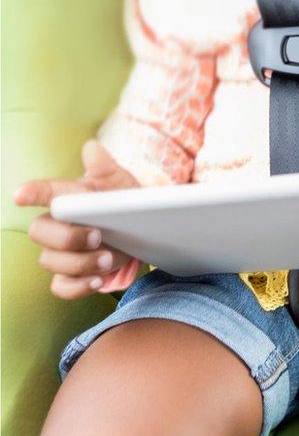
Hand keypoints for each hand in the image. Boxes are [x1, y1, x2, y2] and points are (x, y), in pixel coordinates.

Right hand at [13, 140, 138, 298]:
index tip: (21, 195)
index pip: (43, 192)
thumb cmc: (123, 202)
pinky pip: (61, 288)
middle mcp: (56, 226)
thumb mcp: (120, 183)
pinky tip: (97, 281)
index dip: (31, 193)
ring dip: (79, 263)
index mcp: (66, 198)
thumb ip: (105, 167)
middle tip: (97, 235)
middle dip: (67, 236)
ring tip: (107, 258)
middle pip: (40, 232)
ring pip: (50, 261)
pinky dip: (77, 287)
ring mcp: (60, 253)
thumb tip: (92, 147)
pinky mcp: (70, 276)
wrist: (141, 231)